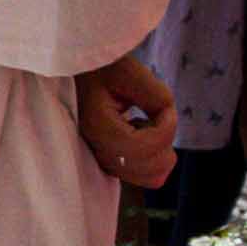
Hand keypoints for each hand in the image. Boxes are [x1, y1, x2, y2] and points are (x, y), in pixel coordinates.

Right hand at [78, 53, 176, 187]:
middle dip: (165, 141)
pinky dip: (156, 159)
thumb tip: (168, 119)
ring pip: (151, 177)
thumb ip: (155, 96)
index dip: (165, 129)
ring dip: (161, 151)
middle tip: (159, 114)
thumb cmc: (102, 68)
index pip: (142, 147)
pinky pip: (145, 176)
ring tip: (148, 125)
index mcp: (97, 126)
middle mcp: (96, 149)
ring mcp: (102, 159)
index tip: (165, 106)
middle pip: (148, 167)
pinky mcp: (110, 162)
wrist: (77, 74)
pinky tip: (143, 135)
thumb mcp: (130, 72)